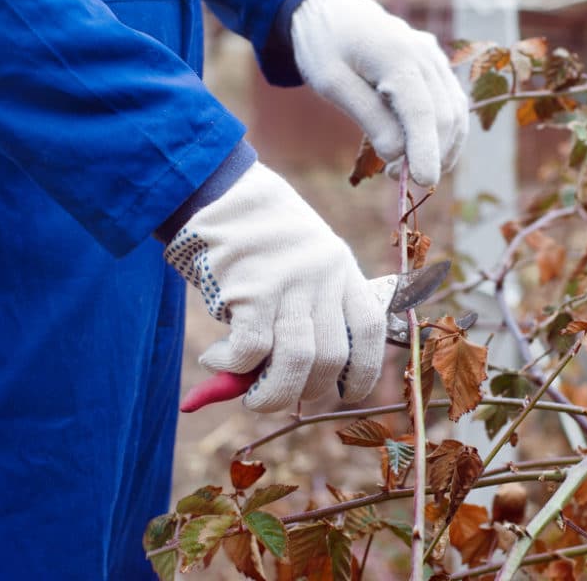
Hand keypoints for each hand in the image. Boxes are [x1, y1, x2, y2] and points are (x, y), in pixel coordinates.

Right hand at [163, 162, 385, 411]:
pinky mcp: (251, 289)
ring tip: (251, 396)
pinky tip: (216, 360)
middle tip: (277, 395)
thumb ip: (304, 314)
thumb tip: (288, 383)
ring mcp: (289, 283)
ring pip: (296, 361)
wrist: (220, 190)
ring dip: (272, 394)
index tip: (347, 394)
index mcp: (342, 269)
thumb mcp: (300, 264)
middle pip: (331, 357)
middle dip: (306, 390)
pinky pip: (251, 349)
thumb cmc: (259, 236)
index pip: (370, 329)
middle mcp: (323, 277)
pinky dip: (233, 366)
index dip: (365, 371)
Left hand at [291, 0, 468, 187]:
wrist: (331, 11)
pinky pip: (452, 104)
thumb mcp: (331, 83)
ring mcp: (435, 59)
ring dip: (442, 148)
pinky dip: (444, 133)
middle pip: (445, 115)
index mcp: (397, 55)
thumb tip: (397, 155)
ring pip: (456, 112)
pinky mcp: (437, 67)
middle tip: (397, 178)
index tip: (423, 182)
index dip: (426, 150)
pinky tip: (424, 151)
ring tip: (410, 169)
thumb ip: (367, 116)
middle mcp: (425, 55)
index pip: (422, 111)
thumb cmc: (325, 47)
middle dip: (430, 155)